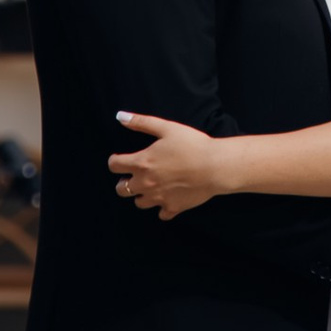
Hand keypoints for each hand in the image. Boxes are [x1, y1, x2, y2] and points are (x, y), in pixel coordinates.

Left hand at [111, 115, 232, 217]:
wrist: (215, 166)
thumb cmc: (192, 145)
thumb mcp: (166, 128)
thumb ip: (141, 122)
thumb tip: (120, 116)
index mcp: (142, 163)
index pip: (115, 166)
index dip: (115, 161)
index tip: (120, 160)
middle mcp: (146, 183)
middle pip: (121, 190)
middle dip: (124, 182)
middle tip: (134, 175)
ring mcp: (159, 198)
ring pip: (139, 203)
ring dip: (141, 195)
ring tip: (151, 186)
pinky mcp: (173, 207)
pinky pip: (161, 214)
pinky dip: (162, 208)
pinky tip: (168, 198)